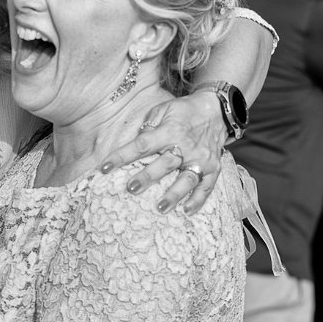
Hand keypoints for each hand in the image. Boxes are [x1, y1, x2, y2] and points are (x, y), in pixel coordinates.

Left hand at [98, 91, 225, 212]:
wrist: (218, 109)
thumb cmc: (184, 111)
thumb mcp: (163, 110)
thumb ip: (148, 127)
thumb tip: (133, 143)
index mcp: (169, 131)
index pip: (141, 145)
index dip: (122, 156)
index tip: (104, 167)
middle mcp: (186, 146)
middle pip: (165, 164)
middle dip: (148, 177)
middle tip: (131, 189)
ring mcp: (201, 158)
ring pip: (187, 178)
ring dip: (174, 194)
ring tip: (160, 209)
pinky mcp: (213, 167)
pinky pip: (207, 185)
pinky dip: (198, 199)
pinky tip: (187, 211)